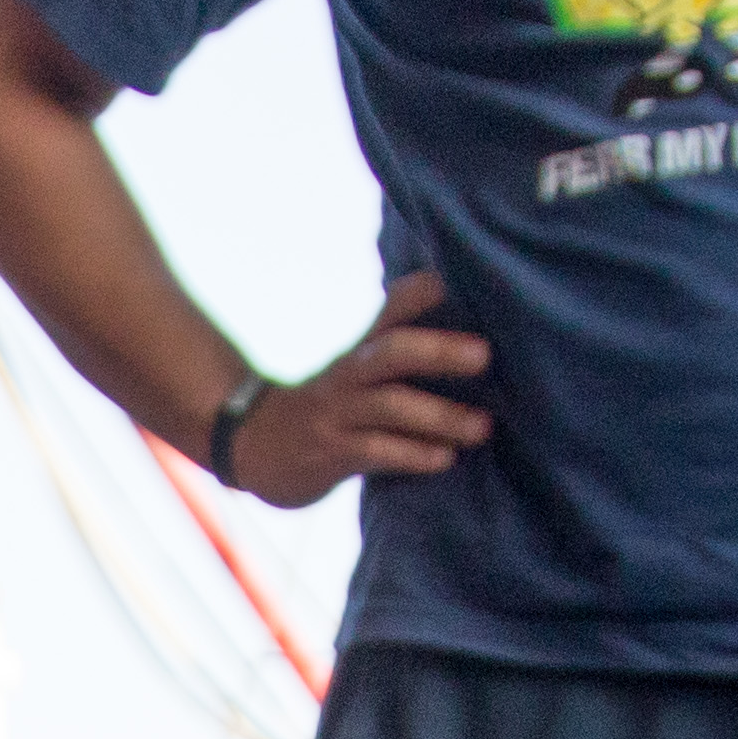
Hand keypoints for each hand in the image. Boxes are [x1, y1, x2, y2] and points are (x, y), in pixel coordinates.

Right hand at [216, 270, 493, 506]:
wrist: (252, 446)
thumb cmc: (327, 407)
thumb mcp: (356, 372)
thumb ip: (400, 350)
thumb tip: (467, 335)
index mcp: (361, 350)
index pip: (392, 311)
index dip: (420, 292)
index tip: (454, 280)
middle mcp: (347, 375)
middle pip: (393, 351)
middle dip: (439, 351)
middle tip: (485, 355)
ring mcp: (336, 414)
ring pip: (389, 405)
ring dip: (440, 416)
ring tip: (482, 427)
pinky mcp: (330, 454)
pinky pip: (375, 452)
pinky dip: (413, 454)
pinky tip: (444, 458)